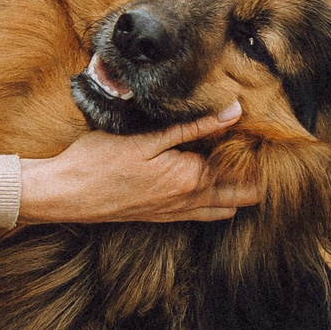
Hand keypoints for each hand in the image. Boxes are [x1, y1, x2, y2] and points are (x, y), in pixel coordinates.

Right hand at [17, 102, 259, 223]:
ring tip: (244, 164)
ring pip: (226, 207)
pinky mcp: (163, 216)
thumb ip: (193, 127)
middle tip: (258, 148)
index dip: (256, 149)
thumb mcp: (146, 138)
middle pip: (243, 194)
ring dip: (239, 189)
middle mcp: (189, 201)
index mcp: (190, 179)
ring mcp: (176, 212)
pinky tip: (218, 188)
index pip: (242, 167)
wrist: (66, 195)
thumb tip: (233, 113)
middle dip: (255, 173)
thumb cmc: (98, 162)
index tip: (264, 130)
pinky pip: (205, 214)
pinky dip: (220, 202)